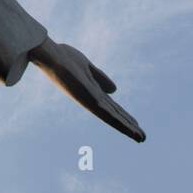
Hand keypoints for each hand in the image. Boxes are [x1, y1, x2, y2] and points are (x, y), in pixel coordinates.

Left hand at [30, 37, 145, 141]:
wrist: (50, 55)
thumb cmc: (63, 58)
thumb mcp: (86, 67)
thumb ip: (99, 78)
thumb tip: (114, 91)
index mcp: (92, 92)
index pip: (111, 107)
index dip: (124, 116)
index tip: (136, 125)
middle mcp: (91, 99)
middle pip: (114, 115)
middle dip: (128, 126)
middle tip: (143, 138)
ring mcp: (90, 100)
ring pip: (112, 118)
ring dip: (127, 128)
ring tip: (140, 137)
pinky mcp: (88, 99)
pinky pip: (106, 113)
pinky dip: (119, 122)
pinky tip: (128, 128)